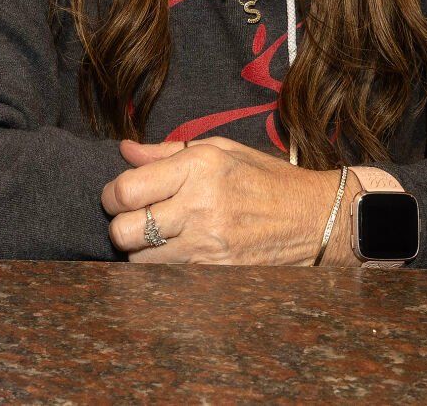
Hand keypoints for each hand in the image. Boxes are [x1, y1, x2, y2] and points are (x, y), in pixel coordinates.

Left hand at [102, 137, 355, 265]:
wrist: (316, 218)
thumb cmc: (265, 178)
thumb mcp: (220, 150)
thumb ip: (165, 152)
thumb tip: (124, 150)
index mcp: (198, 168)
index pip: (126, 190)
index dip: (110, 195)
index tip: (116, 196)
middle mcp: (200, 206)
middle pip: (124, 231)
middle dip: (118, 226)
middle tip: (130, 219)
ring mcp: (209, 245)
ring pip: (140, 261)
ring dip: (139, 251)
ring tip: (157, 237)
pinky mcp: (218, 273)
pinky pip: (168, 277)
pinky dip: (162, 269)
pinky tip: (175, 254)